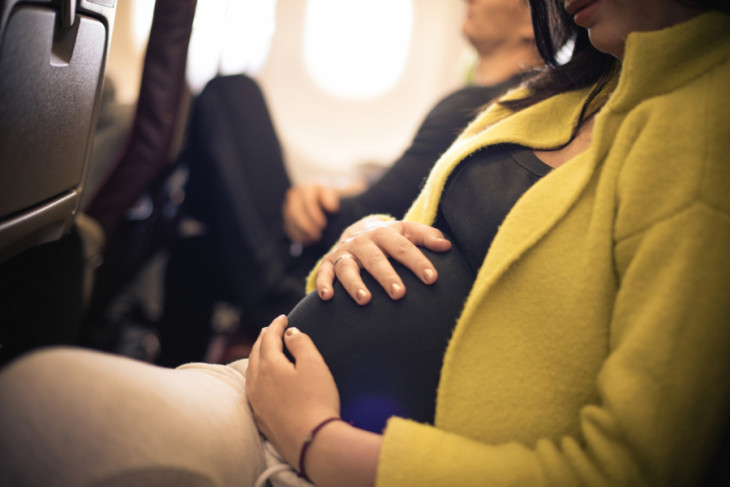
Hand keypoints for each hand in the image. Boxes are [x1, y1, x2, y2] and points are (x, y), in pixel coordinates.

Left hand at [246, 315, 339, 466]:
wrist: (312, 443)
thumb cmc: (316, 401)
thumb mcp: (314, 365)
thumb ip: (301, 343)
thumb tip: (290, 333)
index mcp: (268, 366)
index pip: (268, 338)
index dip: (276, 325)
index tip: (283, 317)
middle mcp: (256, 382)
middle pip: (255, 353)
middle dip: (263, 338)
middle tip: (271, 329)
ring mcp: (256, 401)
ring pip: (251, 371)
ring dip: (257, 356)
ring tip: (265, 349)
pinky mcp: (260, 417)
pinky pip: (253, 388)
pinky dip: (257, 375)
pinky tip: (262, 378)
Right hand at [282, 184, 340, 244]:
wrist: (323, 203)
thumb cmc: (329, 200)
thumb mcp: (332, 197)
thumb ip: (331, 199)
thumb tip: (332, 208)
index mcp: (308, 189)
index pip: (308, 200)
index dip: (314, 213)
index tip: (323, 225)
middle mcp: (295, 195)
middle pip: (296, 211)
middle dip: (307, 225)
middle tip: (318, 236)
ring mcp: (289, 206)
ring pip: (291, 220)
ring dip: (302, 232)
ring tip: (314, 239)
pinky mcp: (287, 217)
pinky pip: (288, 227)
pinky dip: (297, 235)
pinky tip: (307, 241)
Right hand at [316, 218, 451, 304]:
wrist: (355, 231)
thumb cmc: (388, 239)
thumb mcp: (406, 232)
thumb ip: (427, 236)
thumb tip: (446, 246)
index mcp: (386, 233)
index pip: (404, 247)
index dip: (418, 262)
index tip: (431, 278)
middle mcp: (364, 241)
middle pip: (376, 258)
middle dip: (387, 275)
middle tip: (399, 294)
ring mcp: (345, 252)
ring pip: (348, 267)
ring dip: (355, 283)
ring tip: (365, 300)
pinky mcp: (328, 262)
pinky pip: (324, 272)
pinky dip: (323, 283)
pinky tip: (327, 297)